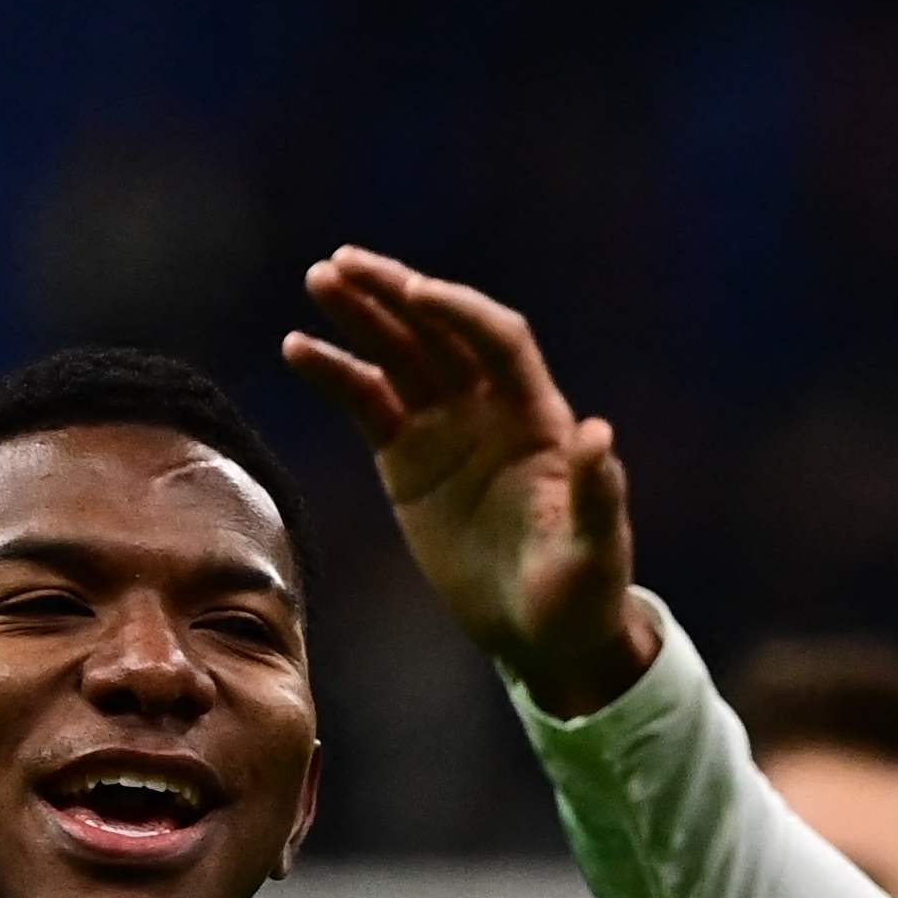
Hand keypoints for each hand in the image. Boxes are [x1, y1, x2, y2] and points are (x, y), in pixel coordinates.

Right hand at [281, 250, 654, 711]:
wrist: (540, 633)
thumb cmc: (580, 592)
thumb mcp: (595, 552)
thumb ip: (597, 495)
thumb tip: (596, 434)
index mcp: (539, 418)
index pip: (499, 342)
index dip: (461, 313)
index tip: (416, 294)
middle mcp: (490, 409)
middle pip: (441, 333)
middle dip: (397, 294)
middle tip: (345, 264)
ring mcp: (446, 429)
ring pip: (399, 356)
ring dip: (362, 316)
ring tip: (320, 280)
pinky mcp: (407, 459)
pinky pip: (367, 403)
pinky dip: (335, 373)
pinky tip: (299, 347)